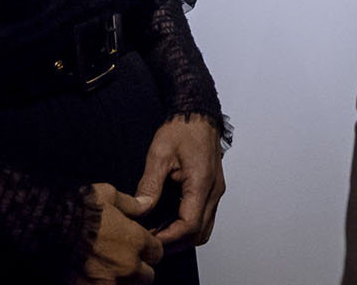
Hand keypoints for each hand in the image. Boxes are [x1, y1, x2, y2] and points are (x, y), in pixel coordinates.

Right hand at [78, 184, 162, 283]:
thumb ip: (131, 203)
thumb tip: (147, 203)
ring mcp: (110, 283)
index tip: (138, 247)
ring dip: (122, 281)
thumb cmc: (78, 208)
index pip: (157, 252)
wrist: (49, 228)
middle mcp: (128, 266)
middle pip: (146, 277)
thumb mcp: (107, 195)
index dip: (147, 249)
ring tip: (107, 270)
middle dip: (137, 269)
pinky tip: (92, 278)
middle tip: (121, 261)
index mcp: (136, 241)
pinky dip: (101, 284)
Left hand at [134, 116, 225, 249]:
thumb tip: (140, 209)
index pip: (190, 225)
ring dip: (183, 237)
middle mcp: (214, 191)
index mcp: (202, 183)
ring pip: (204, 228)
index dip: (169, 237)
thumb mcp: (159, 154)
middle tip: (151, 241)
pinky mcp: (213, 189)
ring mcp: (216, 191)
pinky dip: (188, 225)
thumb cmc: (182, 129)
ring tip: (158, 233)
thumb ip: (150, 184)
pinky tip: (170, 221)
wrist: (198, 113)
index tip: (150, 239)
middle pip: (199, 233)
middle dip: (175, 242)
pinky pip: (204, 216)